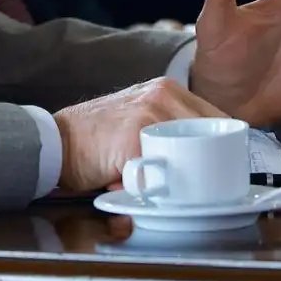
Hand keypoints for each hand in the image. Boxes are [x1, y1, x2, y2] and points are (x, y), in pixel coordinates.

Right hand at [52, 77, 229, 193]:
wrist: (54, 142)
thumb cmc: (97, 139)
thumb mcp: (140, 123)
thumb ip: (169, 134)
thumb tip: (208, 167)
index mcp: (168, 90)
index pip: (218, 119)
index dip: (225, 148)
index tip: (226, 170)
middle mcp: (163, 95)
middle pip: (213, 138)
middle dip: (210, 169)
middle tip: (202, 190)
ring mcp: (151, 114)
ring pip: (191, 158)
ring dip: (181, 182)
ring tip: (155, 186)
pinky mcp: (136, 138)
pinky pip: (160, 176)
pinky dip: (152, 191)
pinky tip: (131, 187)